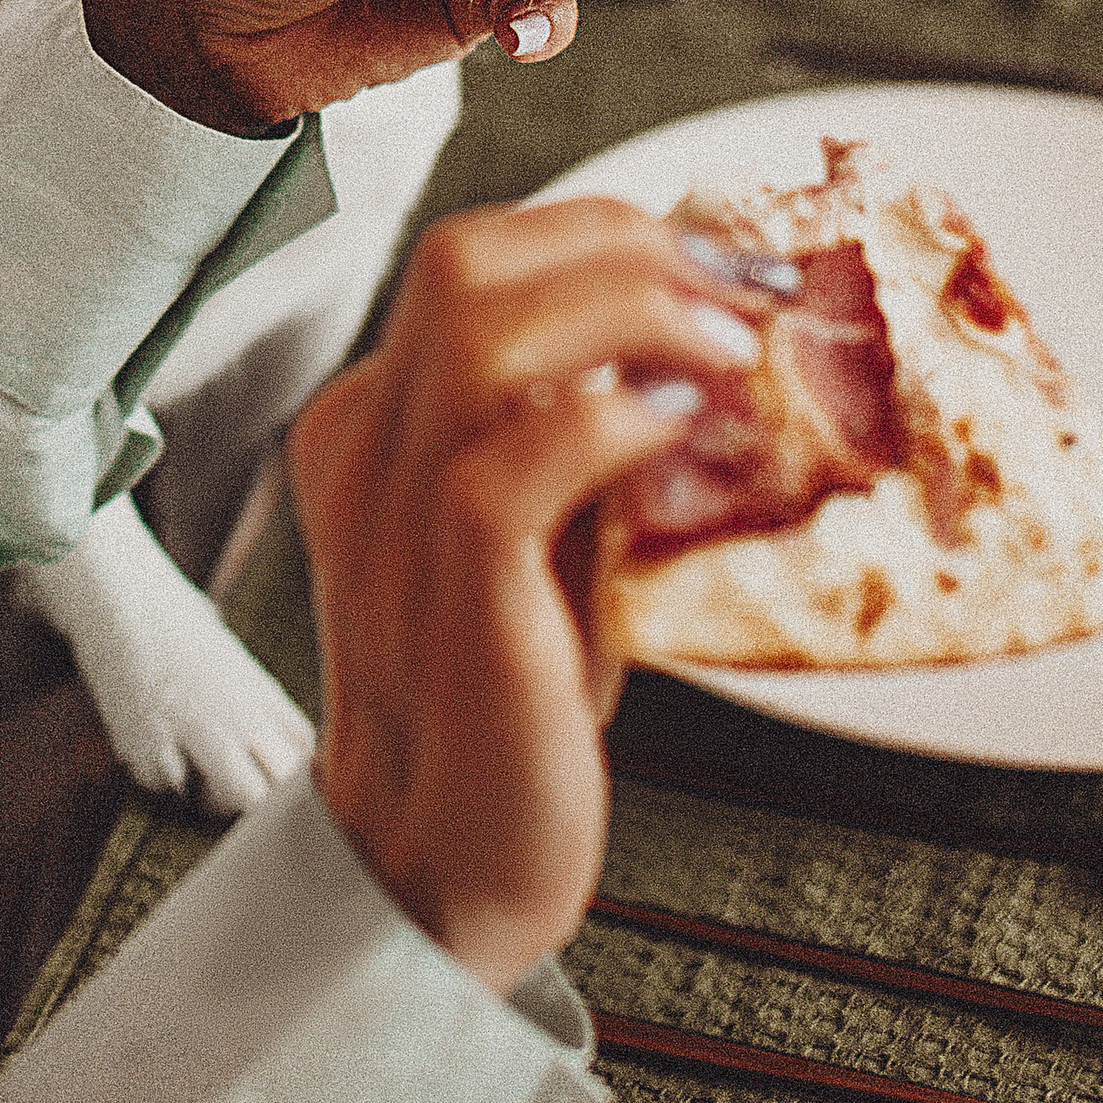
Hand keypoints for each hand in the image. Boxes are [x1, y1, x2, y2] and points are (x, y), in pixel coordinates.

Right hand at [285, 197, 764, 991]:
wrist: (442, 866)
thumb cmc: (505, 707)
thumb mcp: (544, 537)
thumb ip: (585, 437)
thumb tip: (717, 340)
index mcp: (376, 423)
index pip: (478, 257)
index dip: (608, 235)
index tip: (719, 269)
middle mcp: (366, 447)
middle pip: (463, 257)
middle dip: (622, 244)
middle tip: (736, 292)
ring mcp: (395, 513)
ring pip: (477, 324)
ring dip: (630, 308)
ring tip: (727, 347)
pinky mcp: (451, 589)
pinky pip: (513, 460)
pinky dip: (614, 421)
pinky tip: (686, 431)